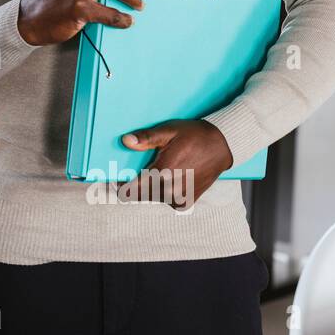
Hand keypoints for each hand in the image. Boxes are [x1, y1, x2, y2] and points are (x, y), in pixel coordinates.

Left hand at [118, 119, 232, 207]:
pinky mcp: (185, 202)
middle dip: (133, 186)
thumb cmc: (194, 136)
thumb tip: (126, 141)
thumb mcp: (168, 132)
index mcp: (163, 173)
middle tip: (131, 173)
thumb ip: (146, 138)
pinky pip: (165, 200)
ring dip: (148, 188)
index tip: (112, 182)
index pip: (131, 190)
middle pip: (140, 195)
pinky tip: (167, 178)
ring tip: (154, 172)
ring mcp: (179, 198)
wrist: (222, 146)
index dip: (119, 187)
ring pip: (152, 198)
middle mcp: (171, 190)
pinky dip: (162, 192)